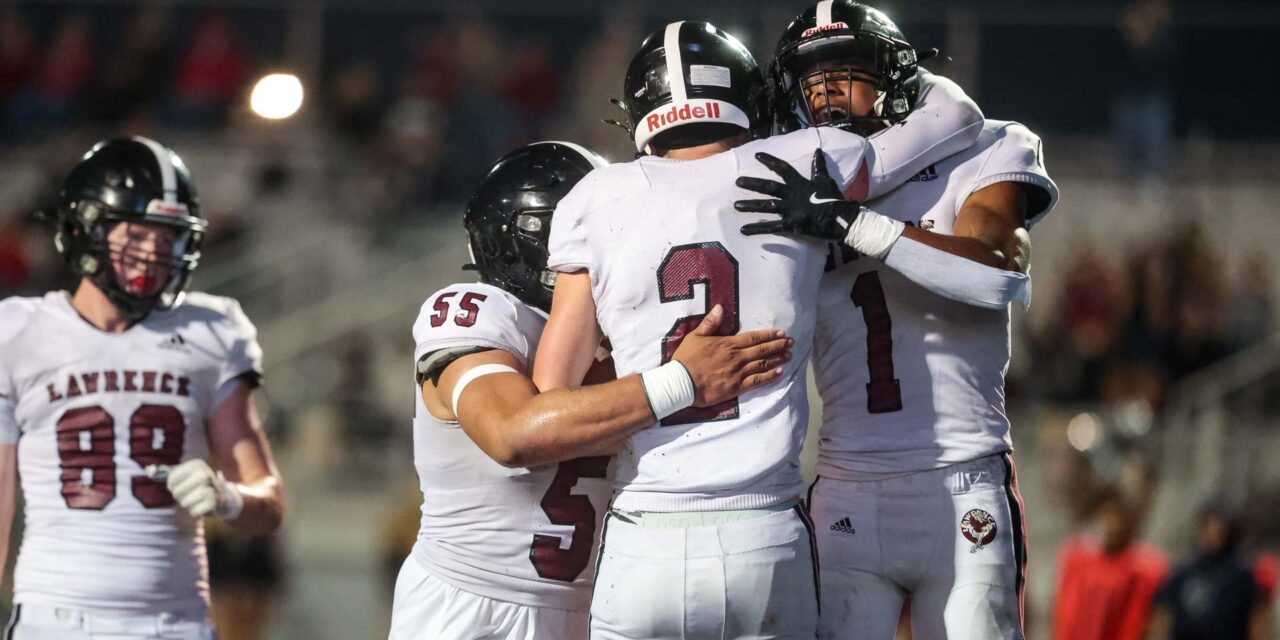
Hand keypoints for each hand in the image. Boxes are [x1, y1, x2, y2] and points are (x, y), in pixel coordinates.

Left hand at [147, 459, 243, 520]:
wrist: (221, 496)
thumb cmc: (195, 486)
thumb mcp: (183, 475)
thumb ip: (164, 473)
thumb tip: (148, 470)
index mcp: (196, 464)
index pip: (171, 480)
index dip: (172, 486)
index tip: (182, 485)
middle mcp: (205, 473)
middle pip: (177, 492)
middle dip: (180, 497)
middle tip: (189, 495)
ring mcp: (212, 487)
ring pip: (185, 502)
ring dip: (187, 505)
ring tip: (195, 501)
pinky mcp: (216, 501)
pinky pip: (195, 511)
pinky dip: (195, 512)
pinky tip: (201, 507)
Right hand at [671, 304, 792, 406]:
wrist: (681, 382)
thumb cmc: (686, 359)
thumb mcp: (695, 336)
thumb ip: (710, 322)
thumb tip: (720, 307)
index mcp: (728, 344)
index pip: (753, 338)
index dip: (769, 335)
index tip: (781, 332)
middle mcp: (736, 357)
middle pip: (762, 350)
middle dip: (778, 345)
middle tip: (791, 342)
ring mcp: (738, 373)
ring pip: (762, 364)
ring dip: (777, 359)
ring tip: (789, 356)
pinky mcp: (736, 387)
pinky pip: (757, 381)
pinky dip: (769, 376)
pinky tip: (779, 373)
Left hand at [736, 150, 860, 239]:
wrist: (843, 218)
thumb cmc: (835, 199)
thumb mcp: (826, 180)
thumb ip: (819, 166)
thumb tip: (817, 150)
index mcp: (800, 183)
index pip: (783, 168)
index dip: (770, 161)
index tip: (757, 155)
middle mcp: (792, 194)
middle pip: (769, 187)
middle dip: (753, 184)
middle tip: (737, 182)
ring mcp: (791, 210)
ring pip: (767, 206)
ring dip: (750, 206)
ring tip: (736, 206)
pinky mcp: (792, 224)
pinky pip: (771, 227)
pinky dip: (757, 229)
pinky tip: (743, 230)